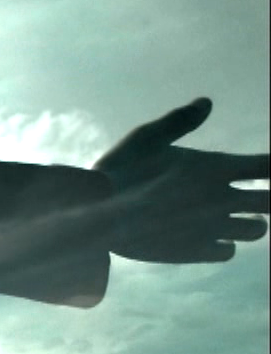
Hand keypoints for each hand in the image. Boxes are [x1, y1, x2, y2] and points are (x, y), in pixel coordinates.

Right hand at [93, 98, 269, 262]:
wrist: (98, 214)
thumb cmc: (120, 170)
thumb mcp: (146, 136)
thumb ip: (180, 120)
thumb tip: (207, 102)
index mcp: (216, 167)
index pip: (270, 166)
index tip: (268, 168)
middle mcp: (222, 198)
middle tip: (260, 196)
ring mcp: (211, 227)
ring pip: (258, 229)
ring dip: (253, 223)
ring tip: (243, 218)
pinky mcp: (196, 250)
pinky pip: (228, 251)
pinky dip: (226, 245)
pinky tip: (214, 238)